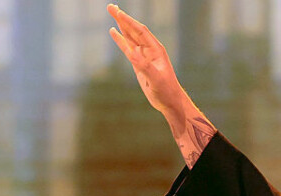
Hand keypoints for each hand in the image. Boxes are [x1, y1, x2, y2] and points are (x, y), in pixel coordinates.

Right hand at [107, 5, 186, 120]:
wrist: (170, 102)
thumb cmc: (166, 91)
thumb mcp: (156, 79)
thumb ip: (144, 66)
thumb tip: (131, 54)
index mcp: (156, 50)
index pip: (140, 31)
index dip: (129, 21)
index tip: (118, 12)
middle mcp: (150, 50)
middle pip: (134, 30)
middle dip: (123, 18)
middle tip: (110, 6)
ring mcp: (144, 56)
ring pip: (130, 37)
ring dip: (121, 25)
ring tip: (112, 13)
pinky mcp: (138, 63)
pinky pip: (127, 48)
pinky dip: (120, 39)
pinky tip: (113, 32)